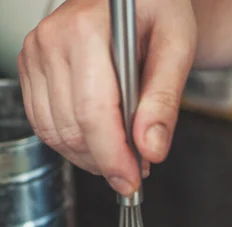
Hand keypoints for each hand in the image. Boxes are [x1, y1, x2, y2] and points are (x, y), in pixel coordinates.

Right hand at [18, 0, 196, 195]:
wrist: (135, 0)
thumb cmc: (157, 13)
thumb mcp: (177, 47)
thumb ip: (164, 101)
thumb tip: (150, 148)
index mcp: (86, 29)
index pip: (92, 113)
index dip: (113, 157)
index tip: (132, 181)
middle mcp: (52, 40)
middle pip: (72, 129)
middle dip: (106, 161)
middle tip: (137, 167)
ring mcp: (36, 56)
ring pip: (55, 134)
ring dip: (90, 157)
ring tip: (123, 153)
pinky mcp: (32, 72)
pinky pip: (45, 127)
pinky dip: (73, 146)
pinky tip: (99, 142)